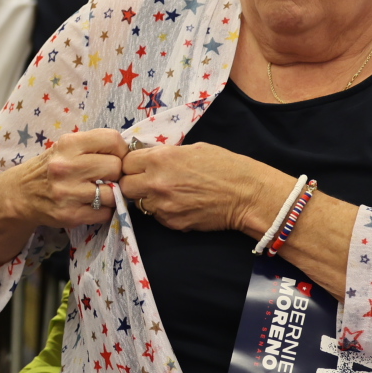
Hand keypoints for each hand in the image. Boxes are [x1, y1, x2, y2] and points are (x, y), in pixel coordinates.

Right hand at [0, 128, 126, 231]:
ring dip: (111, 194)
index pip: (113, 140)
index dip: (119, 150)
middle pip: (116, 167)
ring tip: (99, 191)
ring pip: (113, 193)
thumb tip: (129, 152)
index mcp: (69, 144)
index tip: (113, 157)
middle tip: (105, 176)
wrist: (22, 194)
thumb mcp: (67, 147)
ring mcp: (69, 192)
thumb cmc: (51, 167)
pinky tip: (92, 204)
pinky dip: (103, 210)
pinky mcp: (70, 215)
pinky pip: (104, 213)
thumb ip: (94, 145)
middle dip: (115, 173)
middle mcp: (68, 166)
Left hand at [118, 142, 285, 235]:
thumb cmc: (224, 166)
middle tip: (146, 182)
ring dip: (146, 199)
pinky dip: (162, 211)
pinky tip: (179, 205)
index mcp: (160, 158)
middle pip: (125, 185)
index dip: (131, 164)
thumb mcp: (193, 149)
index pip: (126, 162)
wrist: (246, 194)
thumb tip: (150, 158)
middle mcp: (156, 182)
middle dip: (132, 183)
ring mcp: (163, 206)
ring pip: (139, 204)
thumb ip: (166, 154)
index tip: (138, 166)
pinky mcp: (172, 223)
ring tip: (166, 194)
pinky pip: (156, 217)